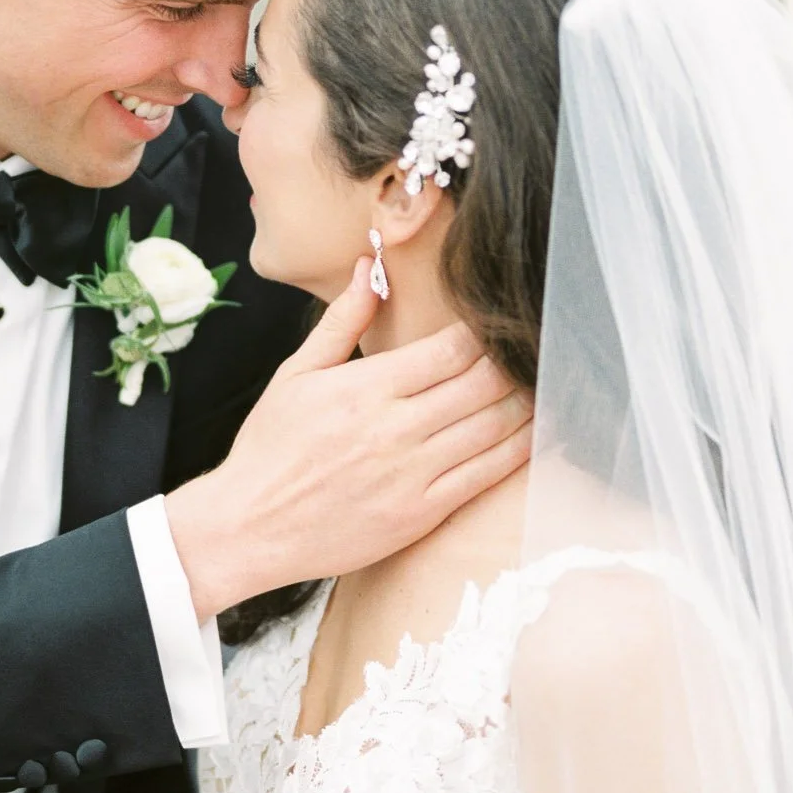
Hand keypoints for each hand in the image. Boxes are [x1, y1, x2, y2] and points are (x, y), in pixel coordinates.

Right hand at [166, 256, 533, 618]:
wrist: (249, 527)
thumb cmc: (269, 449)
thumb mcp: (296, 375)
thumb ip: (343, 321)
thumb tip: (370, 266)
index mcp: (368, 388)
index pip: (453, 349)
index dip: (486, 332)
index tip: (499, 322)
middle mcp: (397, 429)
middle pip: (484, 383)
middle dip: (515, 361)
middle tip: (534, 349)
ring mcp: (413, 474)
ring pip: (495, 428)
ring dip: (527, 402)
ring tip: (542, 383)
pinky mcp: (422, 514)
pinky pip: (486, 476)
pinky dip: (518, 451)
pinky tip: (533, 432)